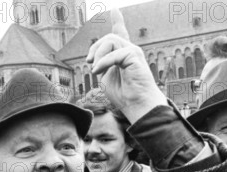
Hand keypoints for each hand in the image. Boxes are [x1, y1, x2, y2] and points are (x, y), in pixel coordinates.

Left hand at [86, 8, 165, 122]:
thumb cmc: (124, 95)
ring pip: (110, 40)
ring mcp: (133, 51)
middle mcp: (130, 50)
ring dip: (98, 55)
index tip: (115, 10)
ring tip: (95, 70)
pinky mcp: (134, 55)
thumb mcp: (106, 77)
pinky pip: (113, 52)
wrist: (137, 105)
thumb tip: (93, 58)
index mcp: (123, 55)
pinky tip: (98, 72)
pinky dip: (102, 62)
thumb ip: (101, 64)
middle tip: (89, 63)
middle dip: (94, 48)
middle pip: (109, 37)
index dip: (117, 21)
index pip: (120, 33)